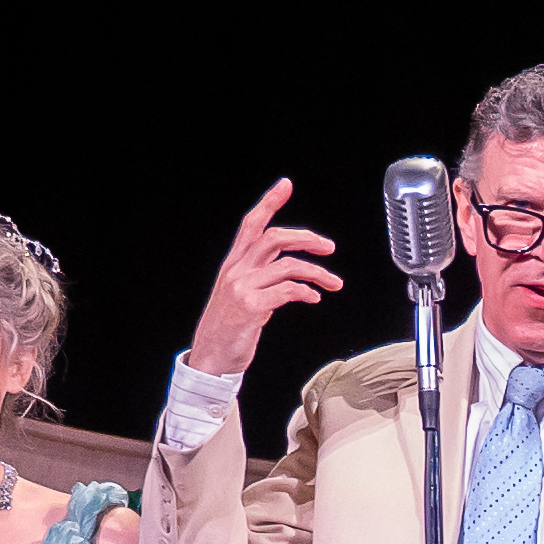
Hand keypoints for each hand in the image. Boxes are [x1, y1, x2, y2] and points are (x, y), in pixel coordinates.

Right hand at [187, 178, 343, 375]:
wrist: (210, 359)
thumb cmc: (228, 329)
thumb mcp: (240, 296)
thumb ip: (262, 279)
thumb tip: (291, 274)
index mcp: (234, 265)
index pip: (252, 224)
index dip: (269, 202)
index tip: (286, 185)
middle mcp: (237, 271)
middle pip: (275, 238)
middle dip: (306, 238)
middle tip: (329, 247)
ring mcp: (242, 287)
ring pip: (288, 264)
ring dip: (317, 272)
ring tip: (333, 283)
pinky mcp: (250, 306)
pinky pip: (287, 290)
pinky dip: (306, 291)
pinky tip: (314, 297)